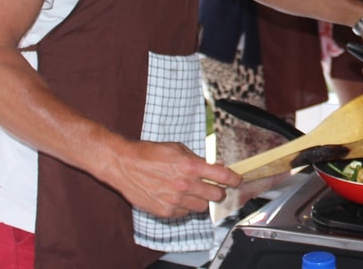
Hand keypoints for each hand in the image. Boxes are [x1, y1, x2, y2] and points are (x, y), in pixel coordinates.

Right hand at [102, 139, 239, 218]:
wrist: (124, 165)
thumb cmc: (150, 154)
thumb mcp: (178, 149)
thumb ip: (198, 160)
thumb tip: (216, 167)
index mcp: (190, 166)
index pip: (223, 176)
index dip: (234, 179)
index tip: (237, 180)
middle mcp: (185, 185)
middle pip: (216, 195)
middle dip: (218, 191)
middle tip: (215, 187)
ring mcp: (175, 200)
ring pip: (202, 207)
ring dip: (202, 200)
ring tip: (192, 191)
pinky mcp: (165, 211)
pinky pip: (185, 212)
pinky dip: (185, 206)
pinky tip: (177, 196)